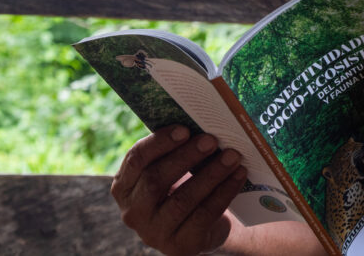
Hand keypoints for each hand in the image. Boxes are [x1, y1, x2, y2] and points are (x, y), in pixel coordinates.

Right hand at [111, 126, 246, 255]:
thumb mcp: (170, 171)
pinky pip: (203, 215)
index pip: (135, 160)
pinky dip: (224, 193)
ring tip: (232, 156)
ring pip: (182, 200)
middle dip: (186, 157)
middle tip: (212, 140)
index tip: (185, 128)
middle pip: (156, 180)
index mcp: (125, 187)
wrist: (200, 228)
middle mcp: (133, 212)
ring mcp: (154, 233)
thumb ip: (175, 151)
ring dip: (211, 175)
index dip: (159, 143)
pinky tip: (238, 176)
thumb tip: (201, 119)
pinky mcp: (180, 245)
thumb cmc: (182, 188)